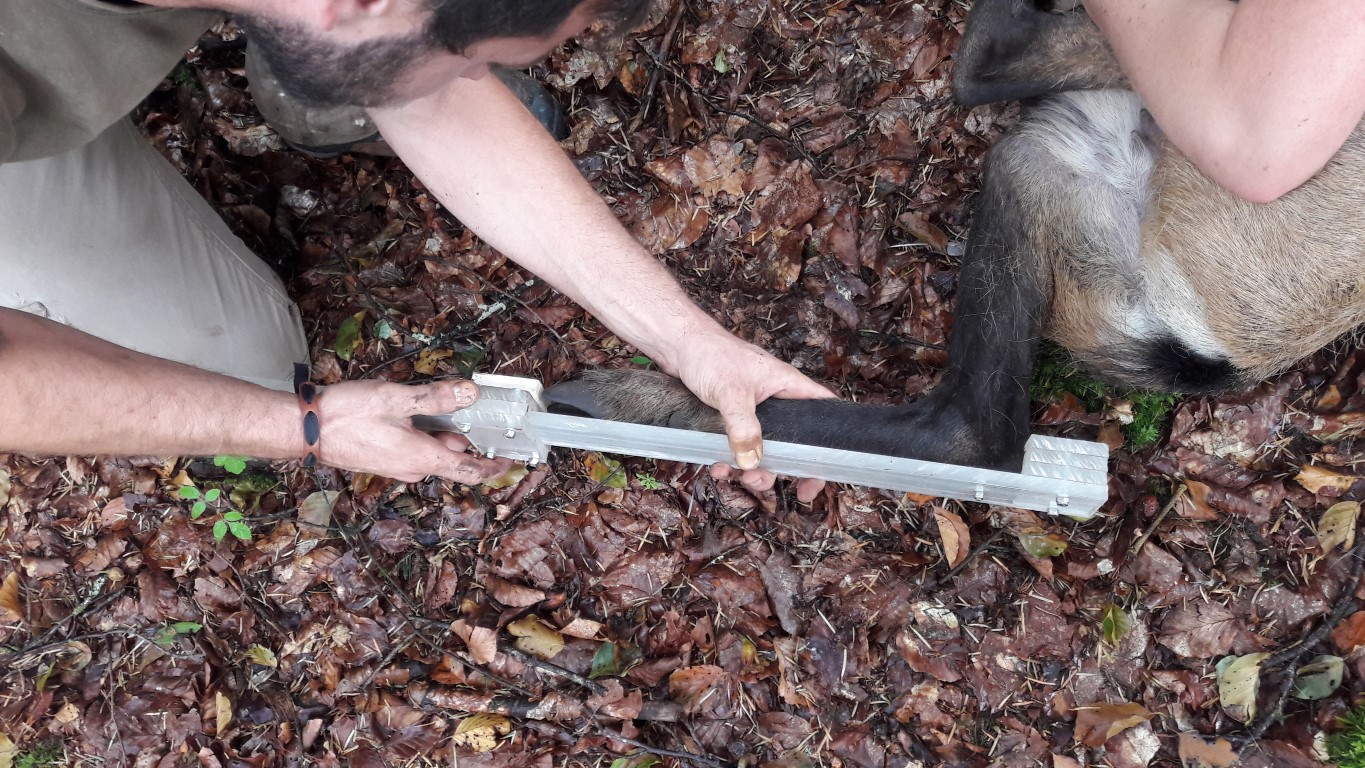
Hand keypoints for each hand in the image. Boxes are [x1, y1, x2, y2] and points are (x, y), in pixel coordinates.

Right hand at [315, 379, 512, 483]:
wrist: (303, 428)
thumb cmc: (345, 415)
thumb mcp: (396, 399)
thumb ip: (436, 397)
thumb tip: (470, 393)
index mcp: (422, 458)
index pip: (470, 471)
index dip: (495, 467)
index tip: (513, 460)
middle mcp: (411, 468)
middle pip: (452, 457)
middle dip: (467, 437)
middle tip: (477, 411)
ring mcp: (395, 466)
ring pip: (431, 452)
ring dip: (442, 433)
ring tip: (444, 405)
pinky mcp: (382, 458)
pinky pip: (413, 449)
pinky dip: (424, 434)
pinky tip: (416, 411)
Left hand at [667, 330, 835, 502]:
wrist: (678, 346)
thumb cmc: (710, 354)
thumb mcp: (732, 393)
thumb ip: (744, 427)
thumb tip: (752, 462)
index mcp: (788, 387)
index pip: (825, 414)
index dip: (830, 444)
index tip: (825, 471)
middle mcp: (775, 401)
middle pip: (793, 443)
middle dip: (782, 468)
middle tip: (765, 481)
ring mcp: (754, 412)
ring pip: (764, 450)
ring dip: (752, 469)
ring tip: (737, 476)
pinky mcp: (731, 419)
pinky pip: (739, 448)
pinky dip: (730, 462)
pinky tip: (718, 467)